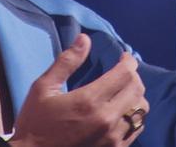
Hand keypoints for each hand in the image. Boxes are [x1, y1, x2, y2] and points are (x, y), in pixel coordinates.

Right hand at [9, 34, 149, 146]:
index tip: (124, 57)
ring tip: (125, 91)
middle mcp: (106, 119)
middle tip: (123, 71)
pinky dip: (134, 116)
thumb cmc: (35, 123)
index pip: (124, 74)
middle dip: (133, 75)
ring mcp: (113, 137)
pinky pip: (136, 129)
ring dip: (136, 96)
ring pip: (141, 110)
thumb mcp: (43, 88)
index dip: (128, 61)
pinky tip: (123, 111)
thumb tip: (85, 38)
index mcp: (89, 100)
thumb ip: (66, 62)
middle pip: (137, 89)